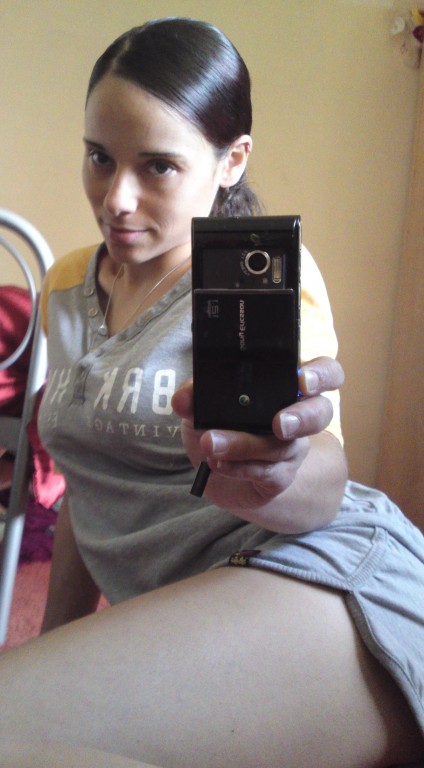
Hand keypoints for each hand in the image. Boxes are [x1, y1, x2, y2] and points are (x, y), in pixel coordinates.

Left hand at [172, 356, 343, 514]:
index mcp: (286, 385)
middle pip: (321, 412)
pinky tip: (216, 462)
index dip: (321, 375)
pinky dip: (237, 467)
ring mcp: (291, 449)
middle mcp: (298, 415)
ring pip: (282, 447)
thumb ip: (195, 392)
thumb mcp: (203, 402)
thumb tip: (183, 400)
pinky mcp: (279, 477)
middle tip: (278, 423)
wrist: (217, 471)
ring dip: (244, 444)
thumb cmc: (220, 423)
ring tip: (211, 443)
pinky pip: (265, 473)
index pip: (324, 373)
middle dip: (303, 417)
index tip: (302, 379)